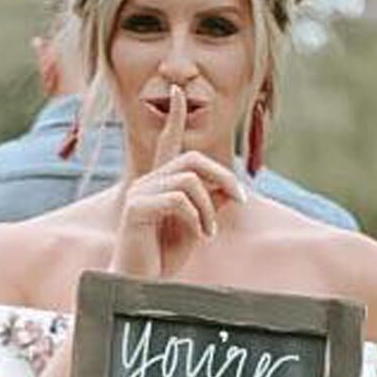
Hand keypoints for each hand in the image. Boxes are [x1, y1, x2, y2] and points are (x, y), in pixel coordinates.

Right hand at [109, 84, 248, 278]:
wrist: (140, 284)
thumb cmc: (165, 256)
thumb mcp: (199, 226)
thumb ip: (213, 204)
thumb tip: (232, 187)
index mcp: (161, 183)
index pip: (167, 143)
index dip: (174, 117)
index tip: (179, 91)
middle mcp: (147, 182)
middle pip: (193, 159)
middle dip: (223, 177)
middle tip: (241, 201)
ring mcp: (139, 193)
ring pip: (190, 180)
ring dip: (210, 209)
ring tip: (209, 233)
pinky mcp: (136, 209)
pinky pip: (178, 200)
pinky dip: (198, 218)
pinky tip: (199, 237)